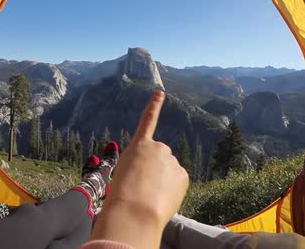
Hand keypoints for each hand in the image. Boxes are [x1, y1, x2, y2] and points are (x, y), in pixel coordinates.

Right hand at [90, 91, 189, 247]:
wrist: (134, 211)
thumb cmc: (121, 196)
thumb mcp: (123, 174)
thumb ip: (140, 169)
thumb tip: (155, 179)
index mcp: (139, 145)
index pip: (148, 120)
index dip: (154, 106)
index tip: (160, 93)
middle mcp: (158, 147)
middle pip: (159, 159)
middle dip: (155, 171)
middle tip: (143, 188)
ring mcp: (172, 160)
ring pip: (168, 172)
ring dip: (162, 183)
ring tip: (149, 196)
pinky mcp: (183, 175)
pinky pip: (177, 183)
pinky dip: (171, 191)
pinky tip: (161, 199)